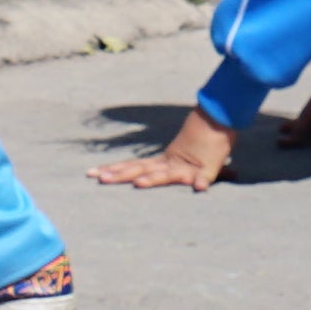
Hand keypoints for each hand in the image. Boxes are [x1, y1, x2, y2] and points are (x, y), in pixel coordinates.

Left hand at [90, 111, 237, 188]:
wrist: (217, 121)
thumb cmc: (204, 142)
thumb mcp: (185, 161)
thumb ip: (181, 172)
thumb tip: (182, 181)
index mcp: (162, 161)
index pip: (134, 166)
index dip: (114, 169)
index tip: (92, 173)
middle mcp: (169, 163)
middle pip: (140, 169)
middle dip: (119, 174)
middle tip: (97, 178)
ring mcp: (186, 166)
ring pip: (166, 173)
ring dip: (152, 178)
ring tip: (138, 184)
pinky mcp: (207, 168)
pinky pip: (206, 177)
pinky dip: (203, 182)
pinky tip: (199, 189)